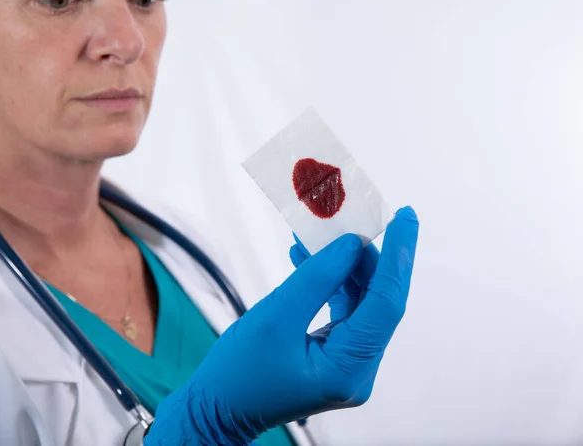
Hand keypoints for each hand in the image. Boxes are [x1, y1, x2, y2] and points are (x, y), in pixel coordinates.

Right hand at [145, 206, 418, 445]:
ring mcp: (347, 363)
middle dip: (362, 256)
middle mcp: (357, 368)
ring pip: (358, 302)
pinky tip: (306, 259)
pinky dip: (328, 282)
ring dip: (341, 266)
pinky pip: (341, 309)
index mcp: (349, 368)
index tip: (406, 215)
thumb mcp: (276, 317)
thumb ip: (317, 278)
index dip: (398, 255)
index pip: (387, 303)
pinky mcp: (334, 355)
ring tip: (317, 236)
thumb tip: (352, 244)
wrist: (217, 408)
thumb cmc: (239, 371)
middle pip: (375, 300)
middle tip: (350, 218)